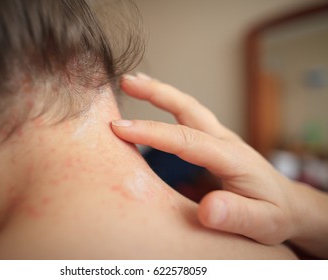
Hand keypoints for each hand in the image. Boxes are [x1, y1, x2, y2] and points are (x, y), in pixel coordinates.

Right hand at [111, 73, 327, 257]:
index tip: (121, 128)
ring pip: (186, 108)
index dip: (152, 133)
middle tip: (127, 81)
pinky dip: (167, 106)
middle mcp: (224, 141)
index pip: (186, 140)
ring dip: (159, 93)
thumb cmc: (276, 214)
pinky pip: (187, 119)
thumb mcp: (264, 223)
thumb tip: (208, 209)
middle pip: (188, 108)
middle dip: (156, 92)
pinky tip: (153, 106)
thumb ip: (238, 216)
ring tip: (133, 83)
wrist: (290, 205)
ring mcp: (219, 139)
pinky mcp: (213, 143)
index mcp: (232, 157)